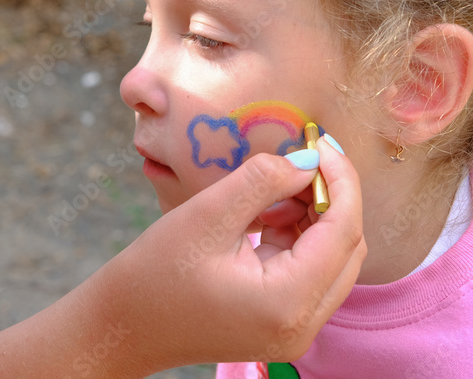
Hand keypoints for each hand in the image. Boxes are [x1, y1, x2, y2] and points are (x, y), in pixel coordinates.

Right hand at [106, 138, 364, 371]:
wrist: (124, 326)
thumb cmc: (155, 273)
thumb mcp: (208, 215)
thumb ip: (263, 181)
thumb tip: (308, 160)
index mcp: (288, 302)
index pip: (343, 231)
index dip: (339, 179)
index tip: (320, 142)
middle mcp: (303, 325)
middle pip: (348, 247)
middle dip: (332, 196)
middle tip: (303, 156)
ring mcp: (295, 330)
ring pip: (332, 259)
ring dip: (314, 215)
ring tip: (276, 186)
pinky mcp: (282, 324)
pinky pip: (310, 272)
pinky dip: (298, 236)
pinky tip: (267, 213)